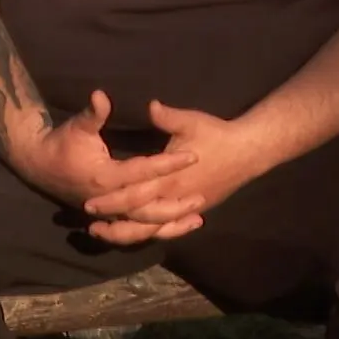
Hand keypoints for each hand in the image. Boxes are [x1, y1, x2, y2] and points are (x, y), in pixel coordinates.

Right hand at [10, 91, 203, 240]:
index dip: (168, 163)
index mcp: (105, 176)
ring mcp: (108, 213)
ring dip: (171, 224)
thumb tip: (102, 95)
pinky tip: (177, 228)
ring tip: (197, 219)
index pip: (143, 171)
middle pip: (147, 207)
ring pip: (144, 226)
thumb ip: (93, 114)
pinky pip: (136, 231)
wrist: (38, 166)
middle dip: (175, 203)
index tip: (191, 155)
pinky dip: (157, 232)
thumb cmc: (61, 144)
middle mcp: (109, 200)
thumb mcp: (77, 126)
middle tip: (201, 195)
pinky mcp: (109, 218)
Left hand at [80, 100, 268, 245]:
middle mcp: (176, 197)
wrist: (249, 151)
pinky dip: (153, 233)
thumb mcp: (190, 121)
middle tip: (90, 224)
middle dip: (115, 221)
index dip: (112, 200)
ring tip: (106, 233)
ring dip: (130, 233)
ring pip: (154, 228)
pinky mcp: (196, 209)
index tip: (89, 203)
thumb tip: (149, 105)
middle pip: (140, 217)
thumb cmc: (217, 134)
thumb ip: (166, 116)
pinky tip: (139, 233)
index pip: (135, 193)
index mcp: (170, 178)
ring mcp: (187, 206)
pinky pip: (170, 227)